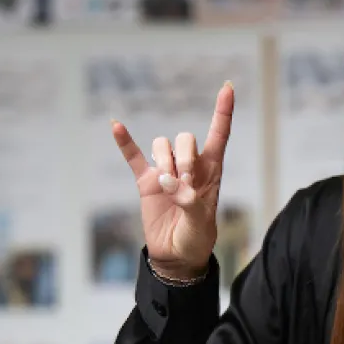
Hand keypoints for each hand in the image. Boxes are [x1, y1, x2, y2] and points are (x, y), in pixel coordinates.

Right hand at [110, 82, 235, 280]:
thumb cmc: (196, 239)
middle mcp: (189, 166)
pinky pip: (133, 156)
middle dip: (184, 157)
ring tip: (168, 187)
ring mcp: (165, 172)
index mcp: (212, 171)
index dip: (223, 111)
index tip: (227, 87)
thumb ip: (191, 204)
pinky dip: (125, 142)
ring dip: (164, 162)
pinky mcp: (145, 182)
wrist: (175, 256)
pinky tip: (116, 125)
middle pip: (185, 139)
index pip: (219, 134)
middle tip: (184, 183)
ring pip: (161, 145)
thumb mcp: (202, 224)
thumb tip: (172, 185)